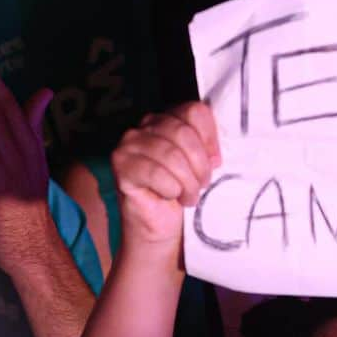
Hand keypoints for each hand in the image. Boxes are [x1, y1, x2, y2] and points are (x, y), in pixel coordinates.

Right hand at [112, 102, 219, 256]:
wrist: (157, 225)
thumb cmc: (180, 192)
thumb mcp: (200, 166)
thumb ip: (207, 150)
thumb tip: (213, 155)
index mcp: (169, 119)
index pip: (195, 112)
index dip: (210, 138)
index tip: (215, 161)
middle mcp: (146, 125)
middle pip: (184, 134)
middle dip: (199, 165)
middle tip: (201, 184)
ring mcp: (130, 143)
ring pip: (172, 155)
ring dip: (187, 182)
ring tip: (188, 195)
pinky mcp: (121, 165)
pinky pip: (156, 173)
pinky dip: (170, 189)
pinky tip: (169, 196)